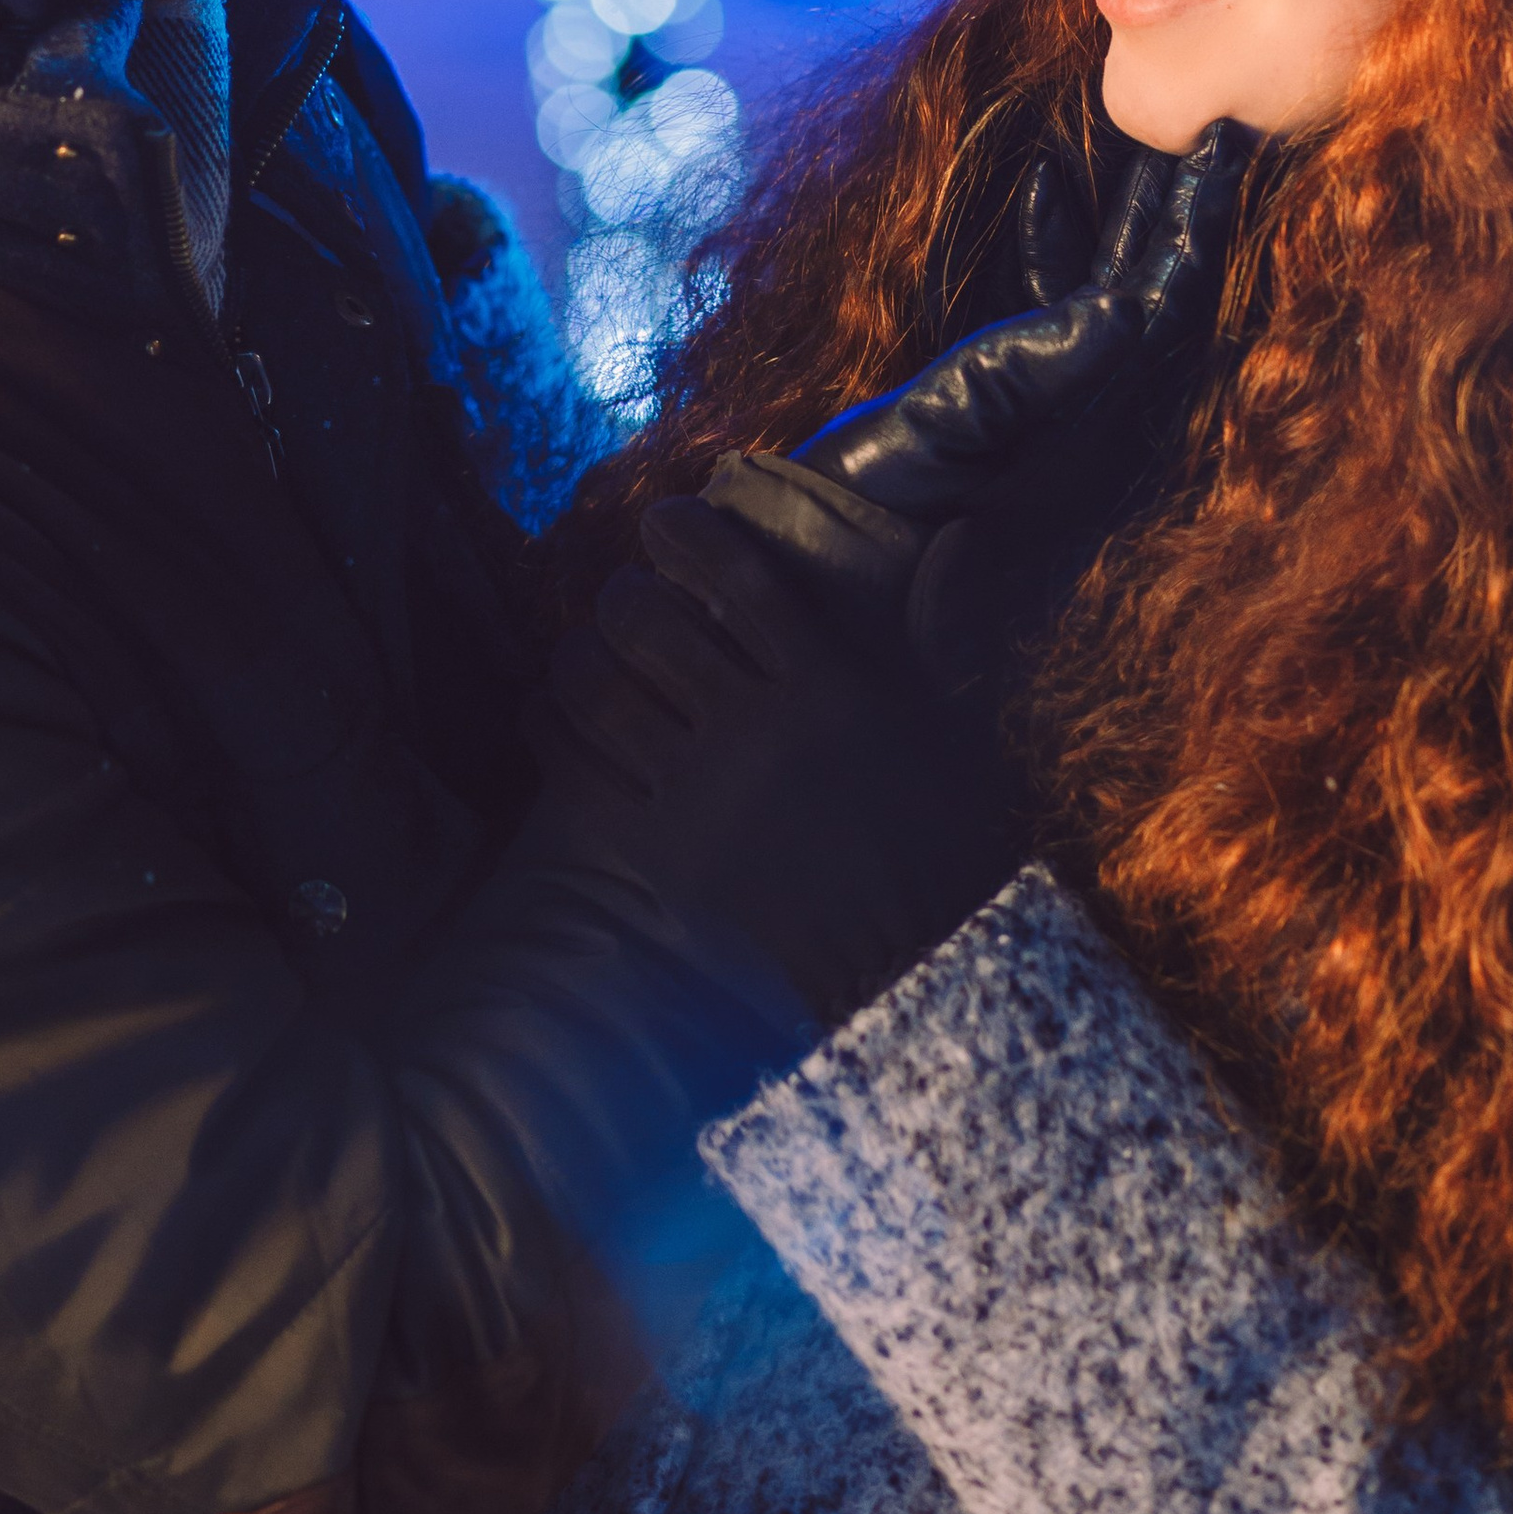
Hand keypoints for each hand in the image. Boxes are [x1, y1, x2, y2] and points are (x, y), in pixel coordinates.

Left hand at [527, 495, 1005, 1044]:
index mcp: (833, 687)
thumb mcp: (966, 733)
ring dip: (577, 654)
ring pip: (601, 686)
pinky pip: (575, 766)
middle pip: (651, 622)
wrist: (917, 992)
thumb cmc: (945, 852)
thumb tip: (959, 534)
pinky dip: (548, 726)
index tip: (665, 521)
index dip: (686, 533)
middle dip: (622, 595)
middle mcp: (760, 730)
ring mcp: (703, 795)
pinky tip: (546, 712)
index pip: (737, 574)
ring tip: (581, 651)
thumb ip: (951, 628)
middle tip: (623, 596)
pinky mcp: (659, 855)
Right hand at [699, 118, 1255, 617]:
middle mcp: (1087, 399)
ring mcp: (1050, 391)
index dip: (1199, 221)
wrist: (831, 559)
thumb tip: (1123, 311)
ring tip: (1146, 134)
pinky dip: (1052, 239)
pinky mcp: (1006, 382)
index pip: (1167, 299)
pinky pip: (1050, 297)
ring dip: (1120, 209)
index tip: (1226, 149)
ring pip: (1105, 280)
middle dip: (1177, 204)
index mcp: (1096, 414)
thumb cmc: (891, 500)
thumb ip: (1037, 366)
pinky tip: (1045, 183)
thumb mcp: (959, 423)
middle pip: (1155, 282)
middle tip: (1216, 125)